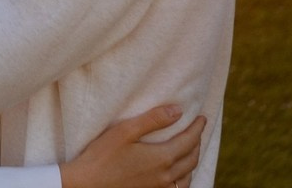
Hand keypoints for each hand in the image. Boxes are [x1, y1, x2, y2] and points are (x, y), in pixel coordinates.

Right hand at [61, 106, 203, 187]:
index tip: (202, 118)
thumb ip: (153, 120)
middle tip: (198, 129)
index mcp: (162, 158)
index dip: (197, 128)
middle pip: (192, 158)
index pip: (189, 141)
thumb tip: (178, 111)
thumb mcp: (126, 131)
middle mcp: (166, 176)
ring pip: (188, 176)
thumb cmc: (104, 155)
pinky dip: (185, 177)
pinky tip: (179, 172)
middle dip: (197, 142)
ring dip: (193, 160)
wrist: (90, 184)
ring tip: (191, 148)